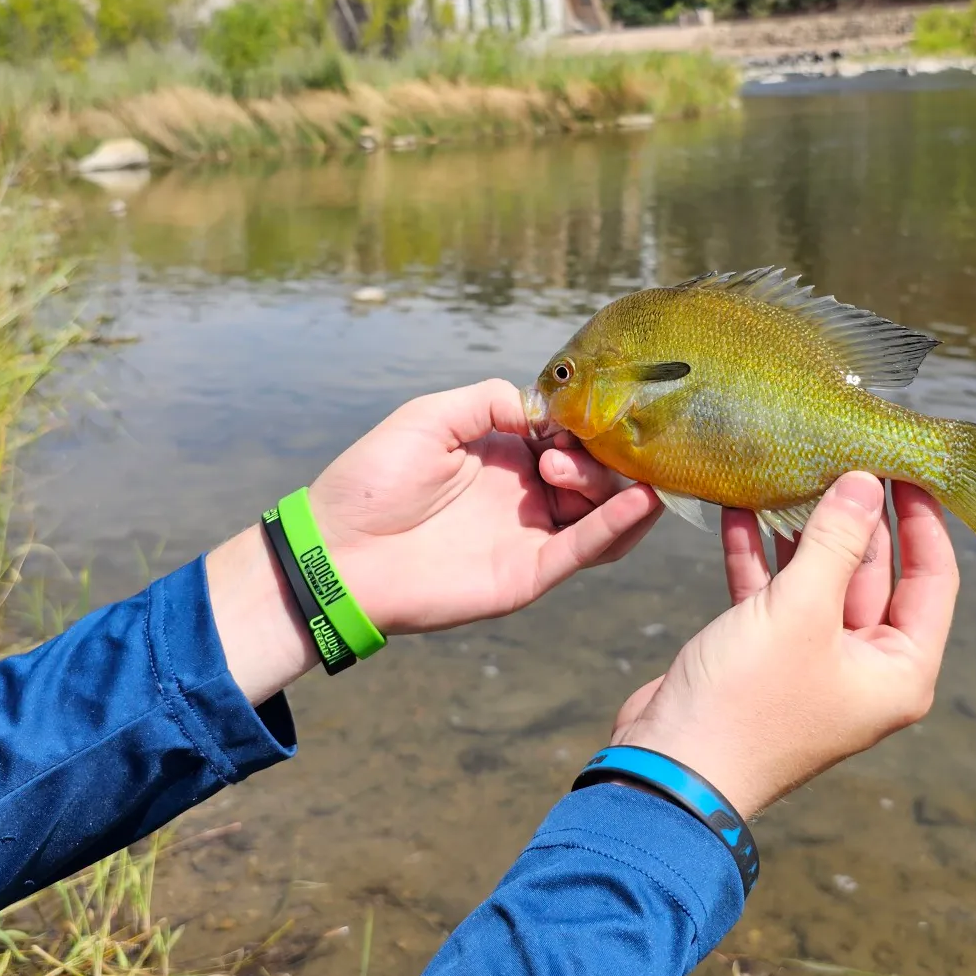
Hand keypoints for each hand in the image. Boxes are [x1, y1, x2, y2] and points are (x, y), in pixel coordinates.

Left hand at [310, 379, 661, 632]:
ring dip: (612, 488)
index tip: (577, 414)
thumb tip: (542, 408)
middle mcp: (526, 494)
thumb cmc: (370, 481)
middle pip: (595, 473)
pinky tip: (639, 502)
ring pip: (602, 513)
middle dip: (594, 457)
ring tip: (586, 473)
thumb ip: (489, 402)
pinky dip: (617, 526)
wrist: (337, 553)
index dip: (583, 422)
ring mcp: (530, 535)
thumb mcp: (429, 417)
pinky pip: (585, 551)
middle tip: (554, 458)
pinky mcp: (528, 573)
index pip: (569, 434)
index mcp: (505, 454)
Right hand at [608, 473, 958, 817]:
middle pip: (871, 576)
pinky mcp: (761, 657)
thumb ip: (834, 542)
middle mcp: (862, 668)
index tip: (905, 468)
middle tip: (838, 457)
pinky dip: (758, 557)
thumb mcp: (800, 612)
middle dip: (852, 519)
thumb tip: (863, 484)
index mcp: (898, 670)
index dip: (924, 522)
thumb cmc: (749, 699)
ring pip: (816, 581)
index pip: (933, 581)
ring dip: (799, 533)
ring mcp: (809, 662)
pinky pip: (771, 596)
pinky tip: (737, 511)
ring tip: (787, 474)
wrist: (671, 766)